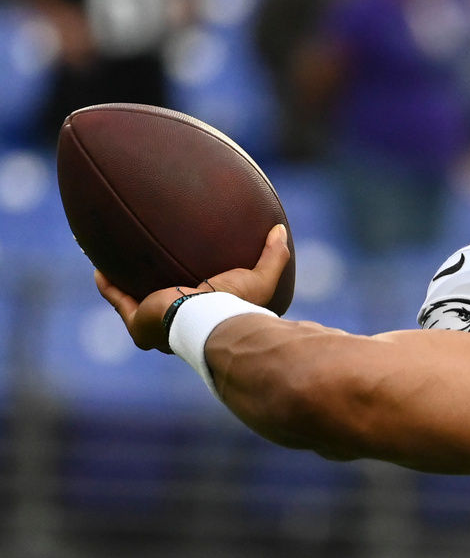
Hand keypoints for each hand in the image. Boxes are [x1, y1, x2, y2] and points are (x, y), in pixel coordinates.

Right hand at [96, 224, 290, 352]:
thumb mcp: (261, 279)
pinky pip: (118, 299)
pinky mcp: (138, 321)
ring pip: (134, 303)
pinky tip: (99, 268)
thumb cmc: (238, 305)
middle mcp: (177, 327)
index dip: (189, 293)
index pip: (195, 307)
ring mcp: (155, 326)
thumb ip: (274, 256)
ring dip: (125, 285)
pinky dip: (108, 285)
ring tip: (117, 265)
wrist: (212, 322)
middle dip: (154, 290)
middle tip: (151, 268)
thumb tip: (281, 230)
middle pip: (162, 306)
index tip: (188, 277)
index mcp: (204, 319)